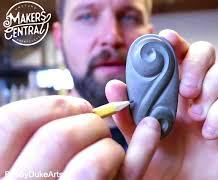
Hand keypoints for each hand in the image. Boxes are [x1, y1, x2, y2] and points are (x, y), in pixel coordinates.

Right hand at [0, 96, 160, 179]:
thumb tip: (87, 96)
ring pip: (91, 162)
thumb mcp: (32, 155)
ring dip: (109, 144)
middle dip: (88, 123)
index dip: (51, 106)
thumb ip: (44, 129)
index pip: (13, 121)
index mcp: (4, 170)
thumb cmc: (53, 172)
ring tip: (110, 150)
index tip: (76, 105)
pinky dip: (143, 148)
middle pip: (58, 137)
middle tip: (97, 128)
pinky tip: (150, 130)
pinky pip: (126, 175)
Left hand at [105, 29, 217, 179]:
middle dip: (196, 64)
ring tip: (195, 115)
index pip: (177, 54)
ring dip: (211, 88)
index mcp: (172, 91)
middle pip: (205, 52)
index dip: (174, 42)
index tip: (167, 39)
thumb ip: (129, 114)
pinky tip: (209, 133)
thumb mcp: (139, 140)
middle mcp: (196, 92)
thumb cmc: (161, 167)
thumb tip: (114, 84)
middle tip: (185, 89)